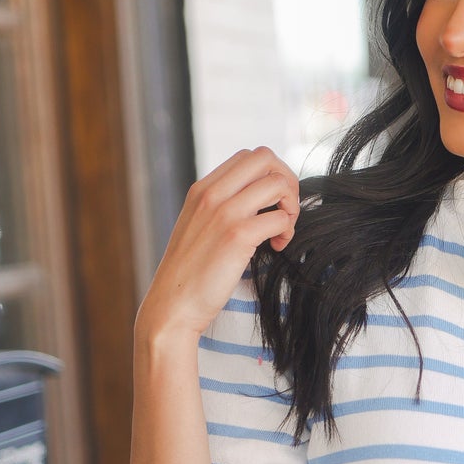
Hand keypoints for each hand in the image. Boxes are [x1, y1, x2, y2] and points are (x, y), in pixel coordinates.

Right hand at [136, 145, 300, 342]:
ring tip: (282, 232)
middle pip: (265, 157)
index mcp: (202, 189)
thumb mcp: (199, 228)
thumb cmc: (190, 274)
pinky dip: (288, 231)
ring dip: (291, 207)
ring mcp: (224, 213)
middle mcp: (212, 194)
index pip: (247, 157)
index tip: (270, 204)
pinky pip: (280, 217)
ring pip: (278, 184)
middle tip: (285, 211)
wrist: (172, 306)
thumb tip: (256, 202)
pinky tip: (277, 247)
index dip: (269, 175)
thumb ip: (220, 208)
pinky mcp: (236, 236)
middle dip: (286, 181)